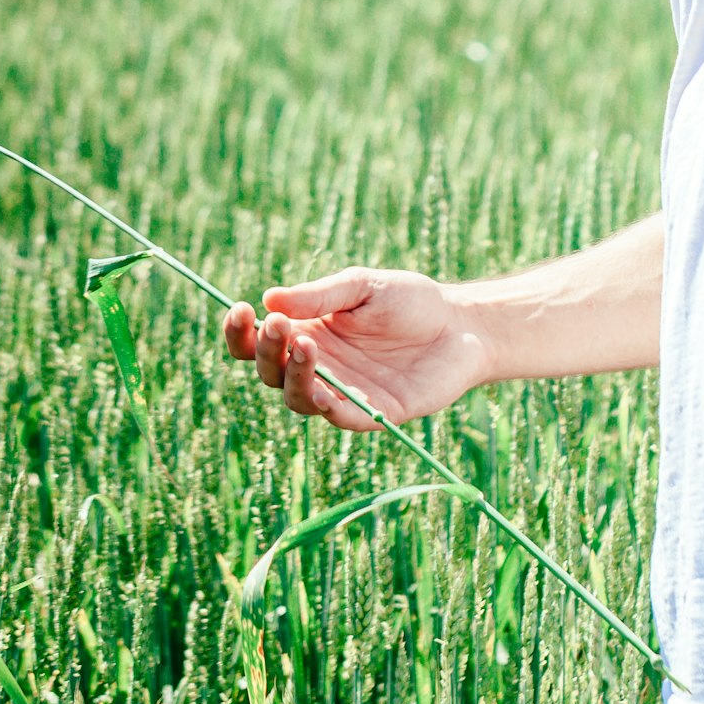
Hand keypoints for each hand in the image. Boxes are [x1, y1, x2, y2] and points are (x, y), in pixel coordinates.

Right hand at [223, 266, 493, 431]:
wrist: (463, 325)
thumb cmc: (411, 302)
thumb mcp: (363, 286)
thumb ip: (320, 296)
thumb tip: (270, 299)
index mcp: (307, 333)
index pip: (258, 342)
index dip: (241, 332)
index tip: (240, 309)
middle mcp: (318, 368)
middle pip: (269, 372)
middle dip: (267, 350)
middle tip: (279, 326)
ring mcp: (343, 392)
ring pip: (298, 399)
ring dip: (294, 377)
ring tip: (304, 348)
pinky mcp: (373, 413)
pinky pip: (342, 417)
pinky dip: (329, 407)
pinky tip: (326, 390)